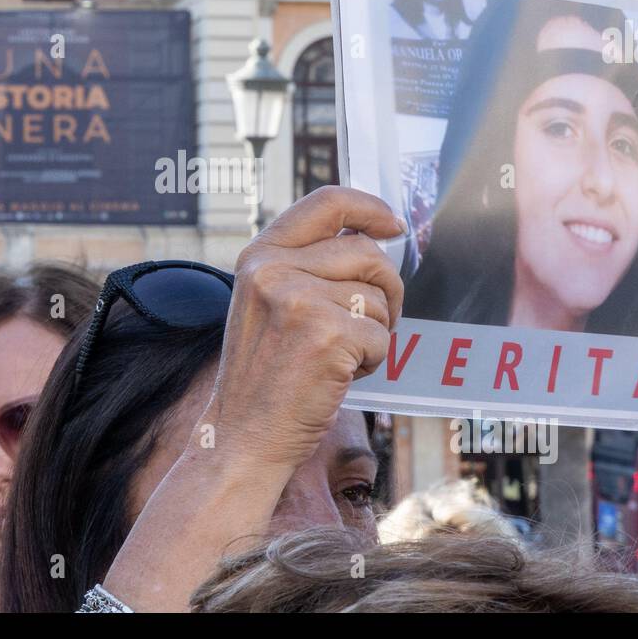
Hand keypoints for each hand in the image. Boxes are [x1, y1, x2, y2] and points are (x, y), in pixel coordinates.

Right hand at [201, 186, 404, 470]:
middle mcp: (273, 270)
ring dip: (373, 331)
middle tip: (370, 323)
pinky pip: (381, 336)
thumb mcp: (267, 303)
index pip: (326, 202)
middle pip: (366, 253)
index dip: (369, 208)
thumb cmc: (265, 376)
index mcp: (259, 256)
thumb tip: (372, 238)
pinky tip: (338, 375)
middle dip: (384, 289)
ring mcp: (298, 300)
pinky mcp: (326, 334)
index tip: (393, 224)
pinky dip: (371, 361)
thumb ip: (305, 266)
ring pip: (376, 298)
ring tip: (337, 356)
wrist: (244, 436)